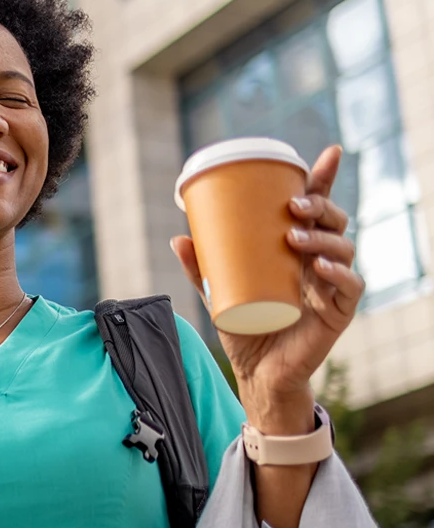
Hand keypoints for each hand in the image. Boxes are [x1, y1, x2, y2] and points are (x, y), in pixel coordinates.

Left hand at [171, 145, 364, 421]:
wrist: (256, 373)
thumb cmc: (243, 328)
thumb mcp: (217, 294)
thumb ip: (200, 268)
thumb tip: (178, 238)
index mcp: (298, 251)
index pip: (317, 209)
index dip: (324, 181)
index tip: (328, 154)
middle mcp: (320, 264)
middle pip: (334, 223)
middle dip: (320, 206)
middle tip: (292, 205)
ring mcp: (331, 288)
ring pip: (342, 250)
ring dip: (322, 237)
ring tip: (293, 236)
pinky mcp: (338, 314)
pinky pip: (350, 289)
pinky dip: (339, 276)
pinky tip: (322, 269)